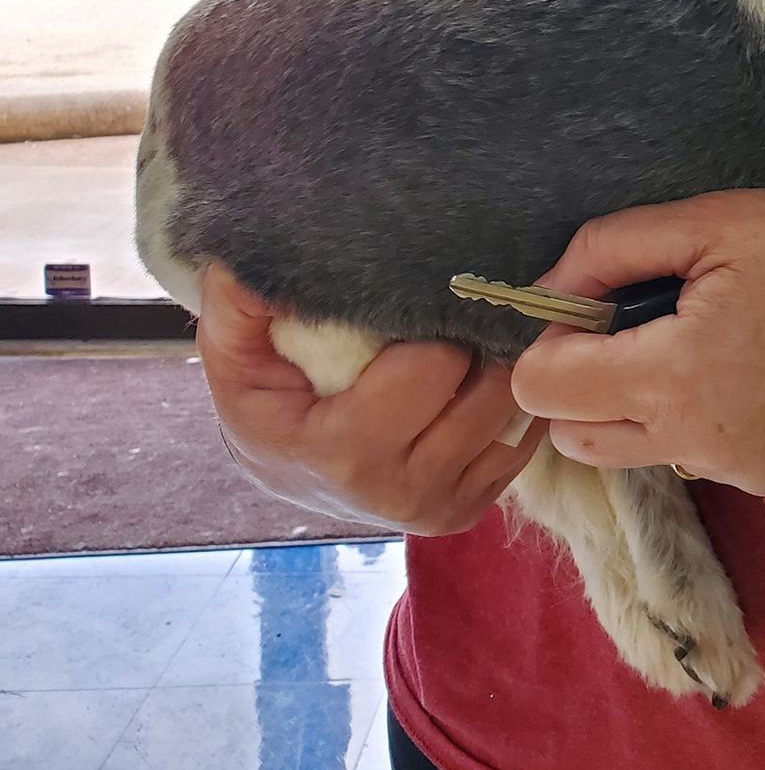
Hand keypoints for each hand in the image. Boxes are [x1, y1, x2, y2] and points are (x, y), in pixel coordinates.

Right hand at [195, 264, 545, 534]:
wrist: (287, 474)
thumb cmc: (268, 405)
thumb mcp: (235, 358)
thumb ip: (240, 305)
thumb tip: (245, 259)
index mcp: (346, 454)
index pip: (433, 368)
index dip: (435, 321)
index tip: (426, 294)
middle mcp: (402, 492)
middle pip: (489, 389)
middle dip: (480, 341)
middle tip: (466, 309)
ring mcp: (443, 507)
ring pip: (516, 413)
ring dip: (505, 368)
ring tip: (480, 335)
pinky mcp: (473, 511)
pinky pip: (525, 441)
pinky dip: (513, 403)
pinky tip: (485, 375)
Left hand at [510, 190, 764, 494]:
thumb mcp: (724, 219)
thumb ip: (614, 249)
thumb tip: (548, 287)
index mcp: (677, 377)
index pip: (540, 389)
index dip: (549, 334)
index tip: (594, 293)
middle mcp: (700, 447)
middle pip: (576, 436)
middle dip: (583, 377)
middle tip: (645, 310)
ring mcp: (745, 475)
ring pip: (641, 448)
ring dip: (643, 399)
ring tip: (714, 331)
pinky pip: (705, 454)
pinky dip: (707, 414)